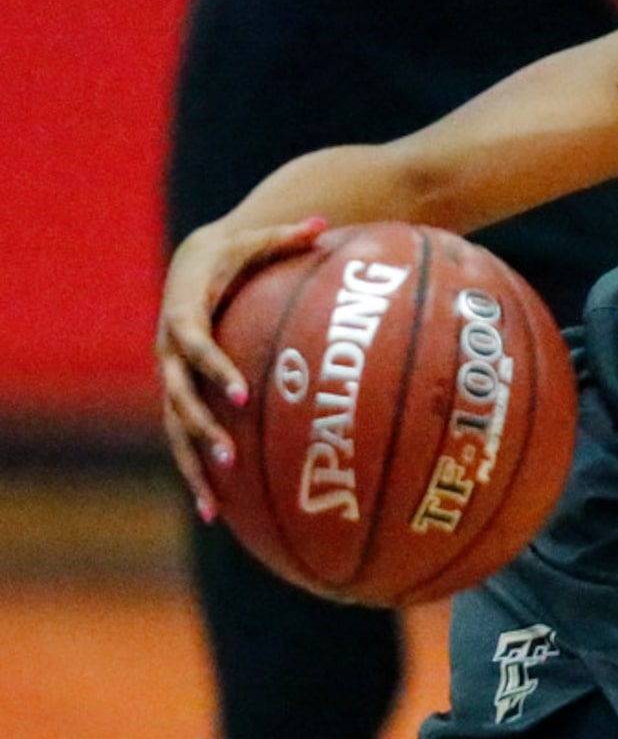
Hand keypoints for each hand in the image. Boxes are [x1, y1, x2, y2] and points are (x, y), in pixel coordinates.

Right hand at [155, 216, 327, 519]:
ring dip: (193, 465)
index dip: (213, 369)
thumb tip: (326, 223)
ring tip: (214, 503)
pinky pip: (184, 442)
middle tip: (229, 458)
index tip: (240, 393)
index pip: (193, 345)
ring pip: (175, 430)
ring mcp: (171, 381)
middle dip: (202, 430)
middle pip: (178, 398)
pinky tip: (215, 515)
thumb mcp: (255, 241)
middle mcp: (169, 353)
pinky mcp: (180, 399)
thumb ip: (288, 236)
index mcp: (184, 315)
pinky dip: (197, 475)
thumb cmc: (232, 254)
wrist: (190, 265)